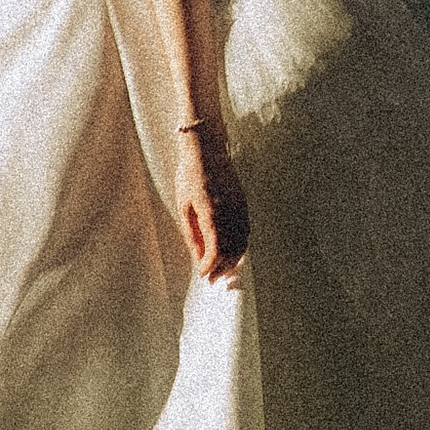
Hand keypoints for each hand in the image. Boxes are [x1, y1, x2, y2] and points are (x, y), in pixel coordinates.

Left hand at [178, 119, 248, 282]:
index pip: (216, 250)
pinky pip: (246, 231)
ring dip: (233, 260)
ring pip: (242, 243)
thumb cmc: (190, 176)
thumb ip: (192, 234)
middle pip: (232, 250)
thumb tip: (198, 256)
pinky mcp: (243, 204)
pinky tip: (231, 252)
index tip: (203, 275)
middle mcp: (230, 213)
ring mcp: (240, 208)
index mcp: (213, 214)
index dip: (210, 266)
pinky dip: (240, 246)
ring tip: (222, 270)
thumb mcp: (184, 206)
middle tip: (212, 280)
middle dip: (222, 268)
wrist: (207, 150)